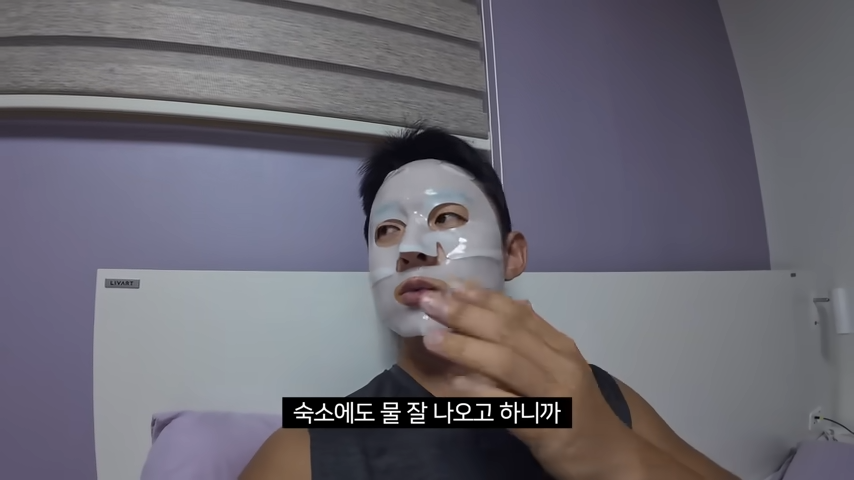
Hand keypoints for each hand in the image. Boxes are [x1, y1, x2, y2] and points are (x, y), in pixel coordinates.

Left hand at [419, 285, 633, 478]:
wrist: (610, 456)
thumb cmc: (578, 409)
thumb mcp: (561, 367)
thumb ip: (535, 339)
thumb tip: (512, 306)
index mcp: (560, 347)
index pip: (518, 314)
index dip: (482, 298)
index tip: (450, 285)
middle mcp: (559, 365)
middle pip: (508, 333)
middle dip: (465, 315)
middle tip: (429, 302)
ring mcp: (554, 397)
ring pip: (506, 364)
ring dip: (466, 348)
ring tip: (432, 339)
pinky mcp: (545, 430)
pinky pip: (507, 406)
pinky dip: (480, 392)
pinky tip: (455, 383)